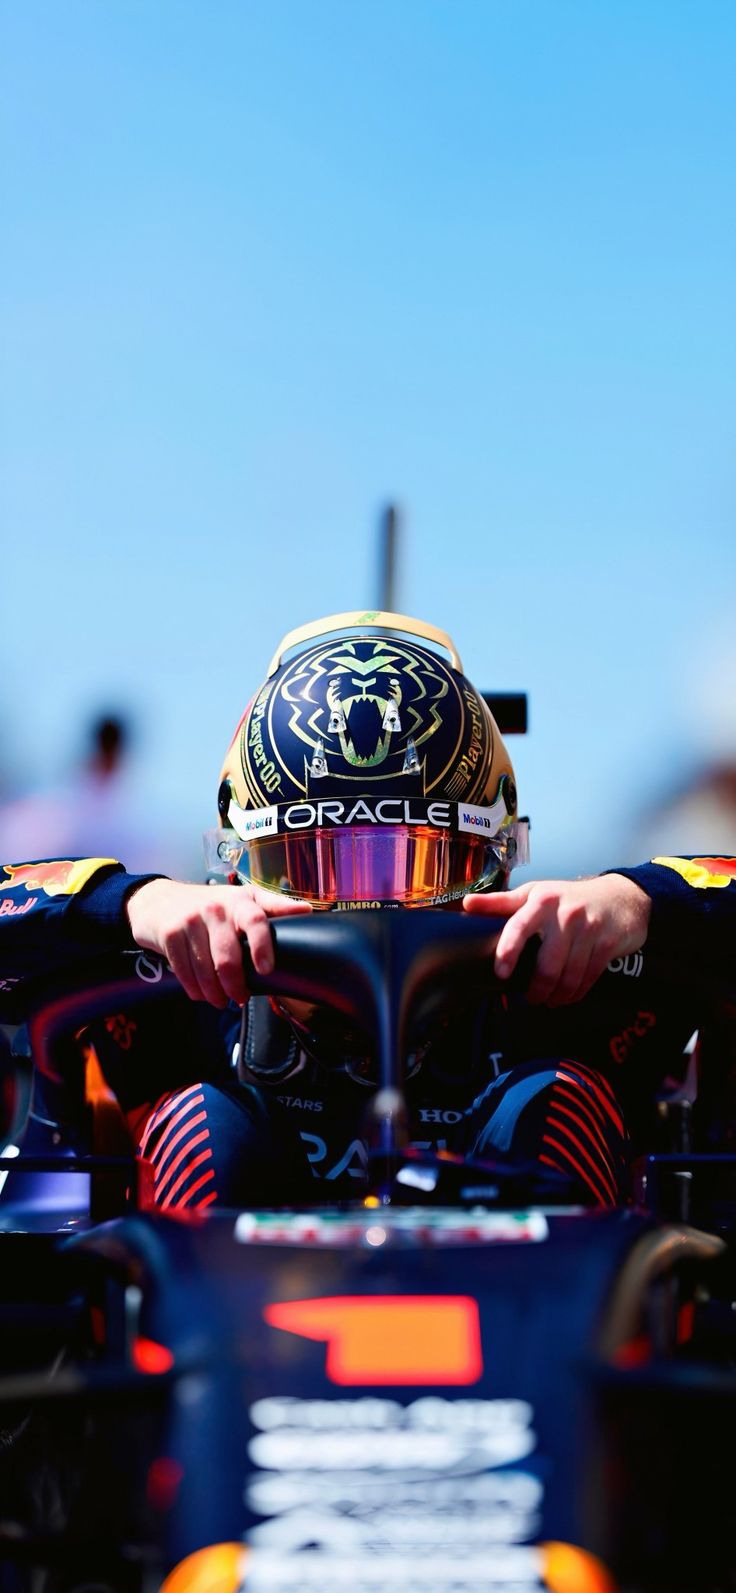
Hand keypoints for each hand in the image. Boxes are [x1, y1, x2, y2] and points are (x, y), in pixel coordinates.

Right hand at [126, 879, 311, 1007]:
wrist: (159, 901)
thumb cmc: (212, 904)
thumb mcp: (243, 898)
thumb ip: (274, 906)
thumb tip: (308, 910)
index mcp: (239, 901)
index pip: (256, 921)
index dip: (262, 946)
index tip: (266, 970)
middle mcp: (214, 909)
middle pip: (228, 956)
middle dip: (236, 985)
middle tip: (241, 998)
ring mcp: (189, 921)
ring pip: (205, 969)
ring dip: (215, 993)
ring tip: (222, 1001)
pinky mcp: (169, 935)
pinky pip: (184, 972)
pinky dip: (195, 990)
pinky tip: (202, 994)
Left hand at [463, 873, 651, 1005]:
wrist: (621, 897)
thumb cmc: (568, 898)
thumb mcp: (535, 894)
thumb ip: (501, 903)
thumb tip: (467, 903)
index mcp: (542, 900)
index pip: (519, 926)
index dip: (508, 950)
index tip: (501, 973)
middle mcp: (566, 913)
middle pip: (548, 963)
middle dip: (537, 988)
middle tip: (531, 998)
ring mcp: (590, 929)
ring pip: (569, 975)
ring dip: (557, 995)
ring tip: (549, 1001)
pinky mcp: (608, 943)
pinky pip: (589, 977)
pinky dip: (576, 992)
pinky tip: (568, 996)